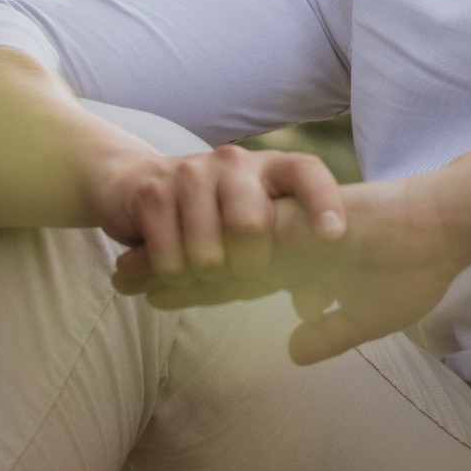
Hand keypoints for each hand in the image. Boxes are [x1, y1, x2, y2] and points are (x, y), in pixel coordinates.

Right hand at [87, 143, 345, 286]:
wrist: (136, 185)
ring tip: (203, 268)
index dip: (323, 202)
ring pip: (207, 250)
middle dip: (247, 266)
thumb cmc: (217, 217)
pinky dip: (174, 275)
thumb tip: (315, 308)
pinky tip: (174, 266)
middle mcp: (235, 162)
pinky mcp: (152, 193)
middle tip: (238, 271)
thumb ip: (292, 258)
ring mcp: (191, 173)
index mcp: (271, 167)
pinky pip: (169, 256)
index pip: (307, 172)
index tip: (334, 236)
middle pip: (250, 226)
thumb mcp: (258, 226)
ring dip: (207, 276)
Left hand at [113, 175, 470, 365]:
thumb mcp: (367, 316)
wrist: (447, 229)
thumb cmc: (417, 268)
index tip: (156, 298)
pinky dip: (213, 243)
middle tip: (120, 274)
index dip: (197, 290)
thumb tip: (293, 349)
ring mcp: (294, 230)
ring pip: (221, 240)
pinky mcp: (306, 220)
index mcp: (304, 264)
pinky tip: (176, 253)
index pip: (239, 280)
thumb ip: (329, 332)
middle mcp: (290, 243)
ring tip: (126, 264)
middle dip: (169, 267)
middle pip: (217, 256)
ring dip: (172, 253)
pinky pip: (251, 232)